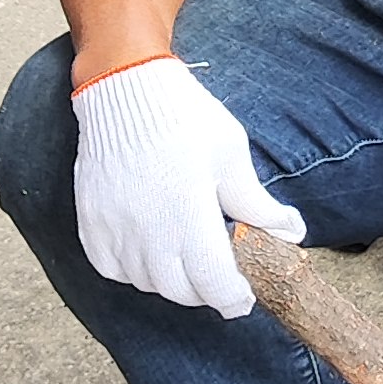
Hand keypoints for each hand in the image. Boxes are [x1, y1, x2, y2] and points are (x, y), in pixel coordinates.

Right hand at [72, 54, 303, 315]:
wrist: (123, 86)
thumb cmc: (184, 117)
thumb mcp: (230, 155)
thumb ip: (257, 203)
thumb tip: (291, 234)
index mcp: (187, 211)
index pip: (213, 282)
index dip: (233, 298)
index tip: (244, 296)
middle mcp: (146, 227)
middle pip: (180, 291)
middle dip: (206, 291)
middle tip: (219, 274)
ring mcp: (114, 228)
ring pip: (147, 283)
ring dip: (171, 281)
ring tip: (186, 255)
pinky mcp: (91, 222)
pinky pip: (113, 269)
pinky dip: (134, 270)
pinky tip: (150, 249)